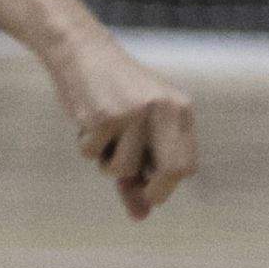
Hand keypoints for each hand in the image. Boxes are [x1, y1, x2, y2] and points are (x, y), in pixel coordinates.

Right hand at [50, 37, 195, 219]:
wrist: (82, 52)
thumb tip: (142, 215)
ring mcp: (134, 113)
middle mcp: (163, 110)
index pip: (186, 164)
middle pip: (171, 171)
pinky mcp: (105, 116)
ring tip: (100, 134)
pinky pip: (93, 154)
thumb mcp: (133, 128)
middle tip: (135, 191)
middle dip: (152, 190)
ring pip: (122, 168)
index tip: (151, 195)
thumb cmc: (111, 92)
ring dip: (106, 162)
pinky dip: (85, 145)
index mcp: (179, 110)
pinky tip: (85, 120)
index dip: (168, 186)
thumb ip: (139, 170)